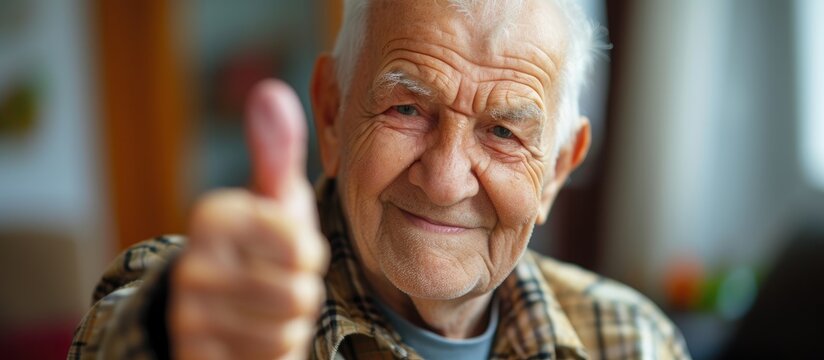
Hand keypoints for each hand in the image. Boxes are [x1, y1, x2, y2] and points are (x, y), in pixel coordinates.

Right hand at [169, 80, 328, 359]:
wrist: (219, 307)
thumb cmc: (261, 244)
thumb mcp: (274, 197)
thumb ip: (277, 150)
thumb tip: (270, 92)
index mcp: (214, 215)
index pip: (302, 245)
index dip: (309, 253)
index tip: (289, 248)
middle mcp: (192, 264)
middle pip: (298, 292)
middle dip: (300, 291)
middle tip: (276, 281)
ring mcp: (188, 315)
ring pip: (286, 329)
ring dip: (289, 322)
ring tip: (266, 306)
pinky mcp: (195, 355)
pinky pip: (267, 359)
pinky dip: (272, 352)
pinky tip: (254, 335)